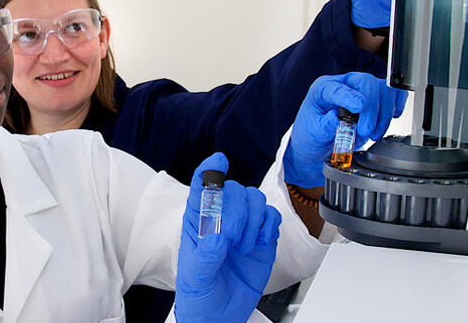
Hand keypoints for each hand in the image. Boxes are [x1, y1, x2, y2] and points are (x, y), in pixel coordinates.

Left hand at [175, 153, 280, 322]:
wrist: (220, 315)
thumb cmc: (199, 294)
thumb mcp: (196, 278)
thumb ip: (205, 257)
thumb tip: (215, 238)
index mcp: (197, 222)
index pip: (202, 187)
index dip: (210, 171)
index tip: (219, 161)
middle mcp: (221, 219)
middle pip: (234, 191)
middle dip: (236, 211)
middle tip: (232, 237)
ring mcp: (243, 228)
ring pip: (254, 199)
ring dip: (253, 219)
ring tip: (244, 244)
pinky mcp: (262, 238)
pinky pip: (271, 217)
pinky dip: (269, 226)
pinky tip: (260, 242)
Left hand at [283, 72, 407, 187]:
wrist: (320, 142)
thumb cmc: (313, 133)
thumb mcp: (312, 133)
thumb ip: (324, 126)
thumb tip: (335, 118)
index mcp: (323, 89)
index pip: (337, 87)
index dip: (349, 97)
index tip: (359, 107)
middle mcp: (344, 84)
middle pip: (366, 83)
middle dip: (371, 109)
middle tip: (366, 131)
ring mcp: (362, 89)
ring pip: (383, 89)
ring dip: (384, 113)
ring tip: (374, 134)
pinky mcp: (376, 98)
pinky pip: (393, 92)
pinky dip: (397, 103)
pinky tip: (394, 115)